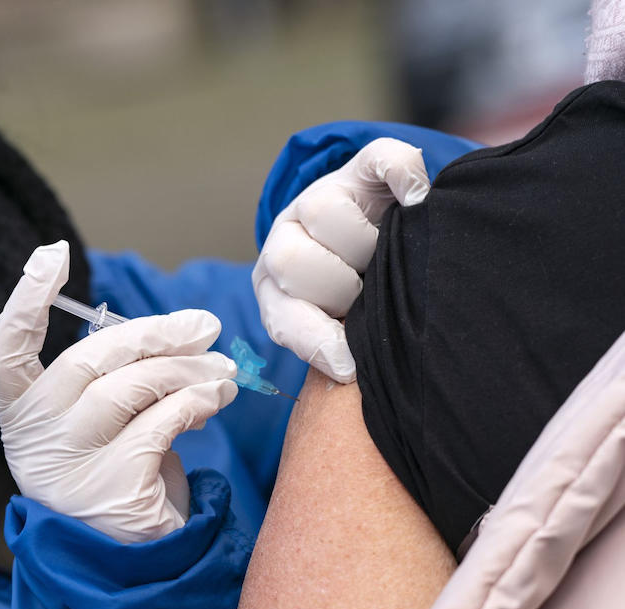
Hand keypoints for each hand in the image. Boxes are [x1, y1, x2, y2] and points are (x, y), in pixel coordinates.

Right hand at [0, 241, 237, 543]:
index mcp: (21, 416)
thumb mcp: (100, 422)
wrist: (124, 560)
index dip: (25, 300)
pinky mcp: (112, 490)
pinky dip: (196, 401)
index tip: (51, 253)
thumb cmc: (113, 473)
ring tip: (222, 368)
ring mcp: (68, 468)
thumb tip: (181, 331)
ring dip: (187, 368)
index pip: (5, 352)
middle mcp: (34, 439)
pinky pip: (162, 422)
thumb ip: (118, 378)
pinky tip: (215, 397)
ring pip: (131, 388)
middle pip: (89, 361)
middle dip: (155, 334)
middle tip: (204, 324)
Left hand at [252, 138, 429, 382]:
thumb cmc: (359, 295)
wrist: (382, 236)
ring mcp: (322, 194)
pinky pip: (380, 159)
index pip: (282, 314)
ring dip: (361, 243)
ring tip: (386, 257)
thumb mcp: (338, 327)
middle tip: (366, 293)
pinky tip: (417, 198)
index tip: (348, 363)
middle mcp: (288, 236)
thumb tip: (350, 367)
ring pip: (322, 212)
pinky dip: (403, 174)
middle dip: (337, 288)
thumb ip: (333, 344)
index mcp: (276, 284)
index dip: (316, 339)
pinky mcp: (363, 166)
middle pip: (291, 261)